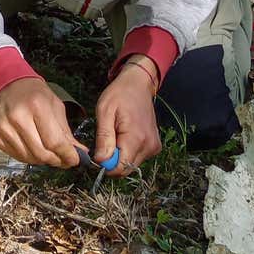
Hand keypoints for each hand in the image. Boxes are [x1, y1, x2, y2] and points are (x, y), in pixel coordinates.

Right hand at [0, 78, 82, 167]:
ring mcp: (4, 128)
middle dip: (57, 161)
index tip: (75, 160)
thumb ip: (65, 131)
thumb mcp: (54, 105)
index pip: (55, 141)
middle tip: (64, 160)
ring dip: (44, 161)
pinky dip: (30, 158)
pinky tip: (36, 151)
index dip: (68, 155)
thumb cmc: (33, 94)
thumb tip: (80, 152)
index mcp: (36, 106)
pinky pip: (17, 156)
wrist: (4, 85)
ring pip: (30, 158)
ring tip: (51, 155)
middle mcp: (18, 117)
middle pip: (42, 153)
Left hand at [95, 55, 161, 176]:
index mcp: (136, 138)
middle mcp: (149, 146)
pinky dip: (127, 153)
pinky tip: (123, 137)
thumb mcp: (105, 112)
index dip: (105, 165)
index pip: (120, 168)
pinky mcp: (155, 146)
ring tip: (114, 136)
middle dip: (112, 162)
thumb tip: (100, 161)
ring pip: (131, 165)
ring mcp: (154, 147)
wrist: (138, 85)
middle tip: (103, 144)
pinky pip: (137, 158)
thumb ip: (104, 138)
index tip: (97, 152)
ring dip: (119, 157)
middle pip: (126, 169)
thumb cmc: (119, 95)